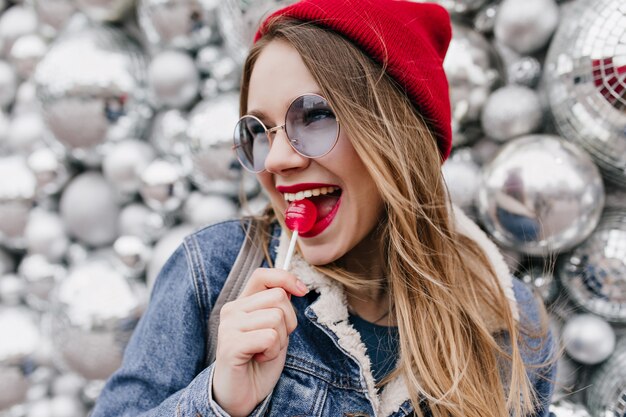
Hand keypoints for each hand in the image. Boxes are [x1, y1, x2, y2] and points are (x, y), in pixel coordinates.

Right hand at [211, 268, 308, 416]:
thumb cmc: (259, 361)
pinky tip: (260, 358)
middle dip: (289, 321)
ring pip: (276, 317)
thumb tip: (293, 287)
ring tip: (266, 351)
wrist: (242, 394)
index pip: (263, 275)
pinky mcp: (230, 345)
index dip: (286, 278)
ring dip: (280, 340)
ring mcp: (228, 327)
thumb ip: (278, 307)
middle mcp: (232, 310)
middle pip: (278, 297)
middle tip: (275, 340)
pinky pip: (269, 337)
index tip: (302, 291)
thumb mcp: (274, 329)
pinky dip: (273, 351)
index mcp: (242, 303)